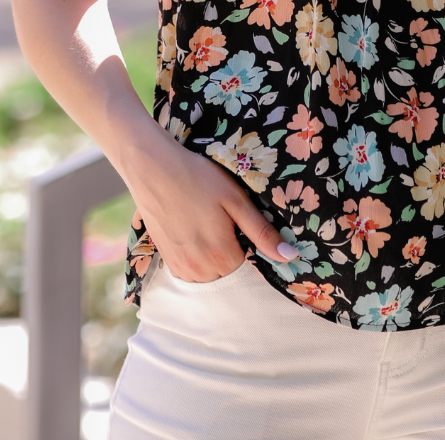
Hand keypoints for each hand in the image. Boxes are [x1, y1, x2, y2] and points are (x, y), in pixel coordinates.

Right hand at [127, 130, 295, 282]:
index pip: (250, 268)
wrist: (153, 168)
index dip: (254, 249)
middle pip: (230, 273)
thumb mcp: (236, 200)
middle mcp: (199, 270)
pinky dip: (201, 259)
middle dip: (237, 254)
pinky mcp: (167, 260)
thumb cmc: (198, 178)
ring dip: (218, 259)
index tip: (249, 228)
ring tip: (213, 225)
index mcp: (221, 256)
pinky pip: (192, 272)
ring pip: (211, 275)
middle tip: (231, 222)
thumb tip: (291, 257)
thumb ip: (262, 233)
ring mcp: (180, 268)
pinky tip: (199, 231)